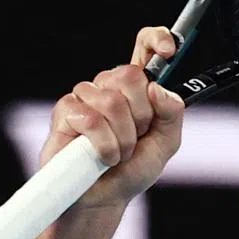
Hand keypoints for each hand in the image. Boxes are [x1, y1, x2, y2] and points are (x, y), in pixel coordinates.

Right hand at [39, 28, 184, 209]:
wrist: (105, 199)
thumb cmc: (132, 169)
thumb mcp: (166, 143)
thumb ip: (172, 115)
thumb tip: (159, 89)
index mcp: (138, 90)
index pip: (144, 48)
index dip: (156, 40)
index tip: (168, 50)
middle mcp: (110, 88)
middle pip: (130, 75)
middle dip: (142, 114)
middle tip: (137, 136)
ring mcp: (86, 98)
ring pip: (111, 100)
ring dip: (124, 136)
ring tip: (119, 152)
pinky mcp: (65, 112)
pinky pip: (91, 118)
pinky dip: (105, 145)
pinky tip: (103, 156)